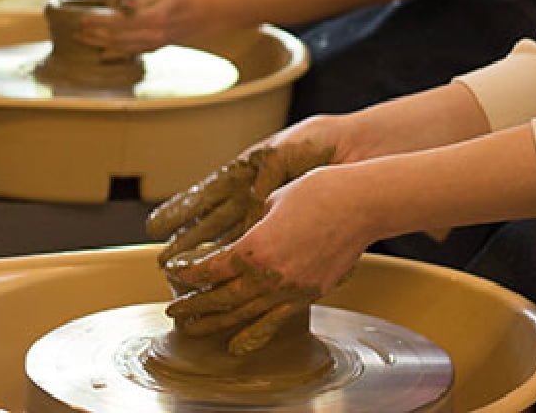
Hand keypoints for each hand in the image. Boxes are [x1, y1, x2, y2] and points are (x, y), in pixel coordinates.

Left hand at [75, 0, 223, 52]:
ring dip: (101, 45)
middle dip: (94, 36)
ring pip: (122, 48)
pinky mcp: (156, 48)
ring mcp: (155, 44)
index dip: (99, 22)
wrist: (206, 15)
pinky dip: (115, 50)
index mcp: (155, 18)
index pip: (120, 22)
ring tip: (84, 40)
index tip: (82, 20)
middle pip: (117, 39)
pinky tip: (104, 47)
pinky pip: (131, 51)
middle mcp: (154, 35)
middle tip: (76, 33)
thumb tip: (124, 5)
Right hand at [147, 132, 335, 264]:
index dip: (179, 210)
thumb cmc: (315, 143)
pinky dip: (239, 259)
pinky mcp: (284, 221)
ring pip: (228, 236)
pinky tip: (223, 276)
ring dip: (206, 256)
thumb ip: (262, 179)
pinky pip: (256, 242)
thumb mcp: (281, 156)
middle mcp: (249, 193)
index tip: (154, 227)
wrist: (348, 148)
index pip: (205, 194)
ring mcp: (265, 209)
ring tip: (181, 275)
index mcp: (244, 171)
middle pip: (211, 221)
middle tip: (162, 262)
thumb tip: (253, 204)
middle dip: (186, 242)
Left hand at [163, 165, 371, 354]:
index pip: (211, 268)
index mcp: (254, 246)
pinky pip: (275, 321)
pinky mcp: (309, 294)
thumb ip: (251, 224)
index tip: (175, 274)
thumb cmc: (318, 193)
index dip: (189, 273)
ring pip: (244, 314)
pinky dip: (253, 334)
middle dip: (194, 305)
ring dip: (216, 322)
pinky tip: (236, 344)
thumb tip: (239, 235)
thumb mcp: (272, 200)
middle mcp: (269, 274)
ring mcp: (290, 289)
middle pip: (222, 297)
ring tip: (195, 329)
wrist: (360, 204)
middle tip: (175, 311)